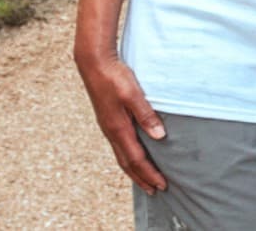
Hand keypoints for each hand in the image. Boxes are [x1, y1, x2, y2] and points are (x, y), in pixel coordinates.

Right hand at [75, 52, 166, 192]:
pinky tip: (134, 155)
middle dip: (142, 178)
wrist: (94, 64)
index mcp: (118, 128)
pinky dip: (128, 157)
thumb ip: (146, 114)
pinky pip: (120, 146)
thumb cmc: (114, 77)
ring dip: (135, 170)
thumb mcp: (133, 94)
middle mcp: (112, 132)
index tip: (161, 184)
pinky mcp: (109, 120)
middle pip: (127, 163)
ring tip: (145, 179)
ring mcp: (109, 127)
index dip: (149, 173)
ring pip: (122, 156)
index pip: (136, 159)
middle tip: (155, 190)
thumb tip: (159, 136)